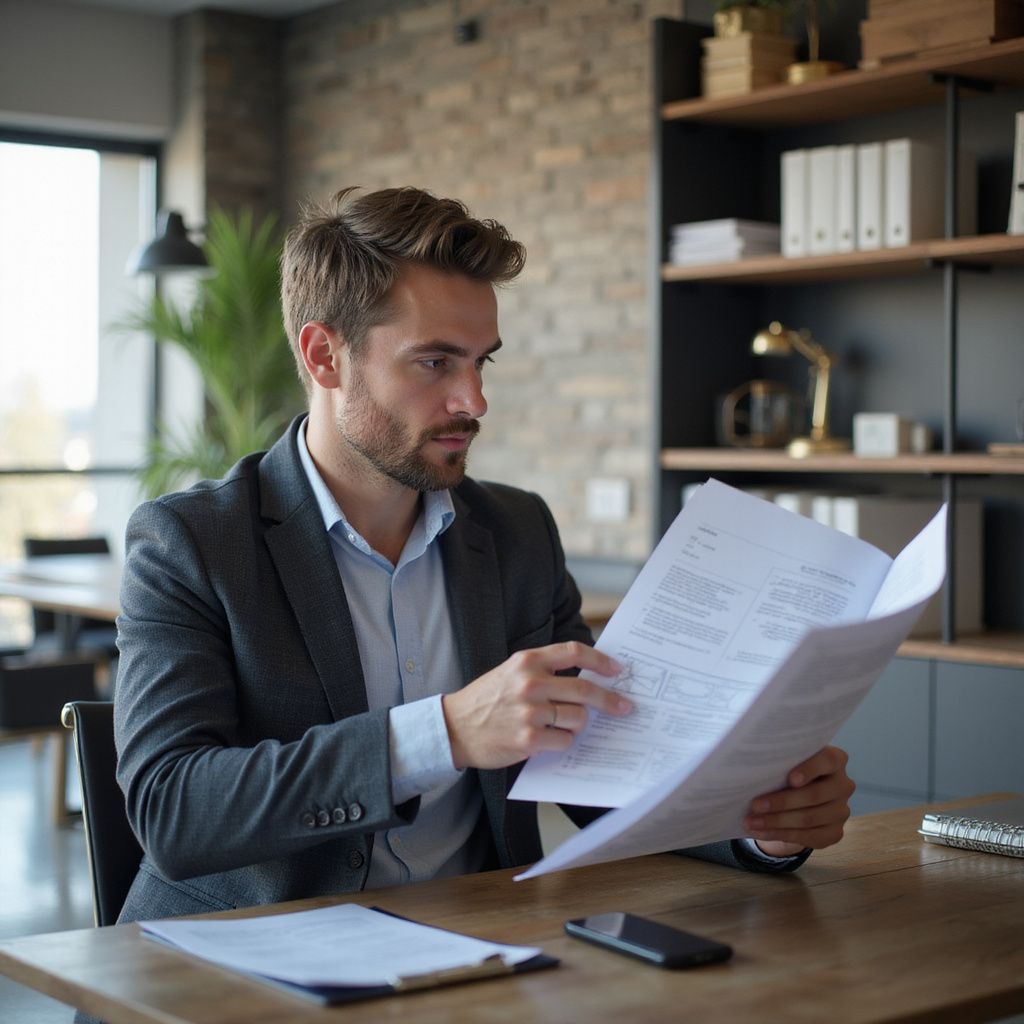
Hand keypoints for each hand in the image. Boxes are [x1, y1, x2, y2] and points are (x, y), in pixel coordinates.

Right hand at [442, 642, 629, 769]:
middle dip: (609, 699)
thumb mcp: (511, 672)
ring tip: (565, 724)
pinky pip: (564, 740)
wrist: (454, 727)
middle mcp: (530, 683)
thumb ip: (544, 670)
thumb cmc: (487, 699)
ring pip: (578, 718)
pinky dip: (563, 741)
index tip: (616, 669)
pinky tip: (549, 739)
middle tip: (624, 706)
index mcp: (527, 661)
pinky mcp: (528, 739)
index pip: (573, 652)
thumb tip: (586, 677)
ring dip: (579, 724)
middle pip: (584, 689)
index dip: (600, 660)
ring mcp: (530, 712)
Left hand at [743, 746, 854, 856]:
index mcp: (835, 760)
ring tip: (751, 821)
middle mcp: (843, 785)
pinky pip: (808, 836)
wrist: (798, 798)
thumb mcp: (787, 762)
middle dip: (782, 802)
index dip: (810, 769)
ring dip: (776, 822)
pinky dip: (780, 835)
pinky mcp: (835, 832)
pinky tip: (761, 832)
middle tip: (755, 805)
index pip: (828, 760)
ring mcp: (841, 810)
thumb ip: (781, 760)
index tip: (790, 779)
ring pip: (809, 819)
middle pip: (814, 795)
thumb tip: (752, 765)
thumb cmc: (789, 771)